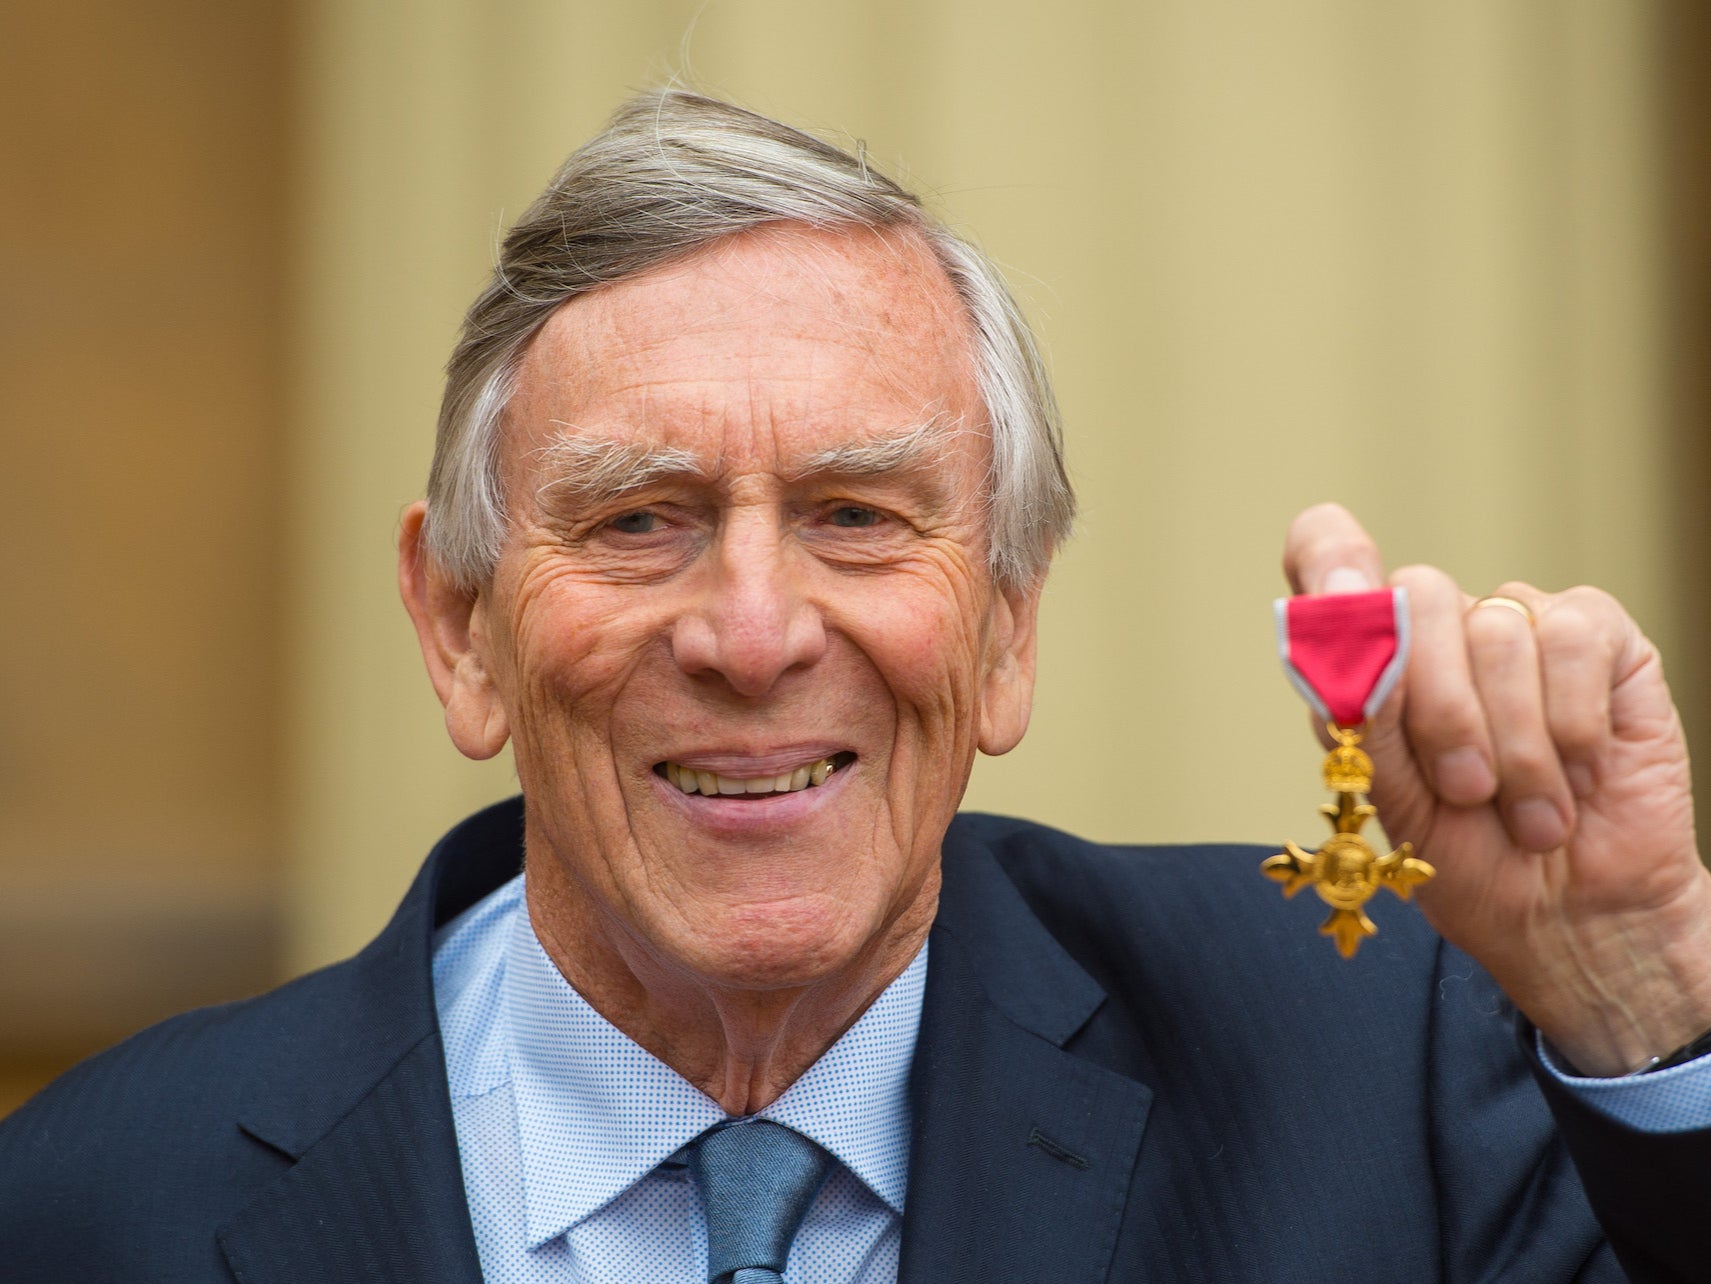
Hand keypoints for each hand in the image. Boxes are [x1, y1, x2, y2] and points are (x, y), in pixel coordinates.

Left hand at [1285, 503, 1710, 1074]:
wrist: (1572, 914)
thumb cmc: (1469, 857)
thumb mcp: (1391, 799)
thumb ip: (1359, 712)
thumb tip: (1349, 627)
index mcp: (1371, 656)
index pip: (1328, 553)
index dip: (1330, 558)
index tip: (1341, 595)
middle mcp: (1440, 627)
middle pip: (1420, 596)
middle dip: (1440, 709)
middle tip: (1465, 789)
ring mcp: (1519, 623)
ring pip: (1497, 630)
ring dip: (1514, 744)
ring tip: (1527, 810)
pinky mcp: (1596, 634)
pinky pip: (1571, 637)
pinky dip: (1571, 725)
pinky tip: (1578, 774)